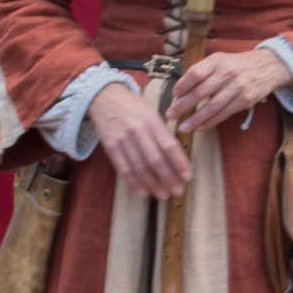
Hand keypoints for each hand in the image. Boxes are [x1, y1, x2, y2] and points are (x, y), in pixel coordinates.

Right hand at [87, 80, 189, 200]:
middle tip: (178, 191)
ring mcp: (123, 139)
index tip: (187, 177)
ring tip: (163, 195)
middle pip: (155, 160)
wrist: (105, 97)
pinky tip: (143, 191)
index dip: (179, 163)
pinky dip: (134, 182)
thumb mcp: (152, 113)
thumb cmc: (133, 107)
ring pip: (140, 167)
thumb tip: (178, 158)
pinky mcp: (111, 147)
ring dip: (153, 184)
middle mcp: (138, 130)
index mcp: (152, 120)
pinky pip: (124, 168)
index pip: (169, 146)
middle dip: (169, 178)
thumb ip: (163, 133)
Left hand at [168, 49, 278, 134]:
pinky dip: (211, 122)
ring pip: (212, 107)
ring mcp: (238, 87)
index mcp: (218, 60)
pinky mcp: (246, 100)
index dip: (183, 85)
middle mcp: (228, 73)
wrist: (268, 66)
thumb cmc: (237, 64)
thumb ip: (202, 72)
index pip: (196, 72)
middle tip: (170, 115)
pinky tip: (200, 127)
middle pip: (201, 92)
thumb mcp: (220, 60)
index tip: (173, 95)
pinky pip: (224, 114)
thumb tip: (180, 92)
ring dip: (195, 119)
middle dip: (183, 105)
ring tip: (183, 127)